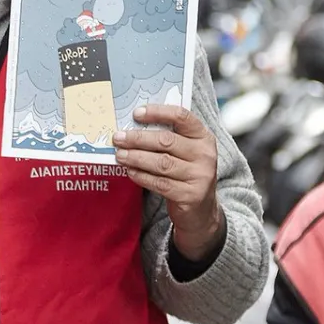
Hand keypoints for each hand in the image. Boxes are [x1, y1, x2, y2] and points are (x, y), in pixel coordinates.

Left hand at [113, 104, 222, 261]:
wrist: (201, 210)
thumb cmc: (187, 174)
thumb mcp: (185, 153)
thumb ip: (168, 138)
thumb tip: (134, 126)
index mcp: (204, 137)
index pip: (182, 117)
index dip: (158, 112)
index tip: (136, 113)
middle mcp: (205, 155)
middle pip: (167, 141)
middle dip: (138, 139)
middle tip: (119, 138)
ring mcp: (200, 176)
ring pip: (161, 163)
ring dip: (137, 158)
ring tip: (120, 155)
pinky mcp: (190, 196)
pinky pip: (160, 183)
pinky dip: (142, 176)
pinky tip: (130, 172)